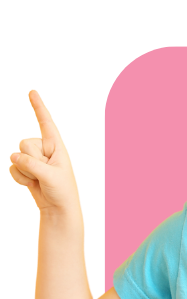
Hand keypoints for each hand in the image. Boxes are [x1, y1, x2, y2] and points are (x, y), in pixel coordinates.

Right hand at [10, 90, 81, 213]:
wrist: (56, 206)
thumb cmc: (61, 189)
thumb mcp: (51, 176)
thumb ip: (32, 164)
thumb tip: (13, 156)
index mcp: (57, 145)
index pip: (46, 122)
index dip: (38, 106)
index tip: (33, 92)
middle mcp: (43, 148)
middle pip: (25, 143)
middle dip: (31, 160)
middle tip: (44, 173)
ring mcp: (32, 158)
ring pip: (16, 156)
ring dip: (26, 171)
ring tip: (40, 179)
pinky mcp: (24, 167)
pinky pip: (13, 169)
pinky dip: (20, 178)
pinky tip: (33, 184)